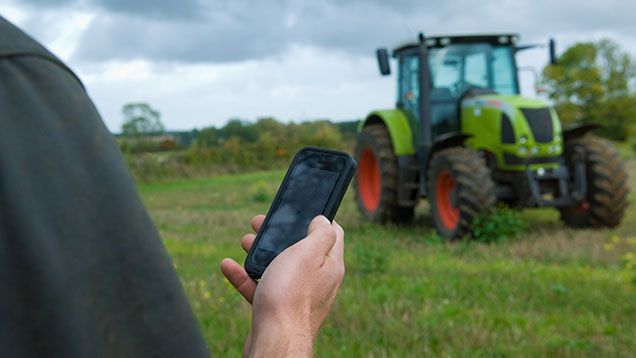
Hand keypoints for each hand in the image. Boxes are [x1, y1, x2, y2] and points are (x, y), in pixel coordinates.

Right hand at [220, 215, 344, 356]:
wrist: (274, 341)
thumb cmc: (291, 296)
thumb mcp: (308, 253)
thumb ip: (320, 234)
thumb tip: (324, 219)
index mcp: (329, 264)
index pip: (332, 234)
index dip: (316, 217)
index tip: (299, 209)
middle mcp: (317, 280)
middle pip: (300, 248)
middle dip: (279, 234)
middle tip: (260, 222)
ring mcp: (297, 296)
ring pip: (278, 267)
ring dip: (259, 252)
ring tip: (244, 240)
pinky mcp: (277, 310)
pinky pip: (261, 287)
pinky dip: (245, 276)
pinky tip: (228, 266)